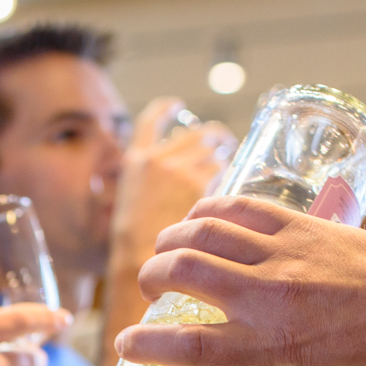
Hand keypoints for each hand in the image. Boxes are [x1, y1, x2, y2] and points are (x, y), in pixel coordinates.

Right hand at [111, 99, 235, 277]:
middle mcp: (158, 159)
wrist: (139, 260)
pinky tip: (233, 184)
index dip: (165, 109)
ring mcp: (179, 170)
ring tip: (231, 166)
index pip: (150, 121)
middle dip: (213, 137)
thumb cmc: (135, 243)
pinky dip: (228, 176)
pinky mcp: (199, 184)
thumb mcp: (132, 204)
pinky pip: (222, 171)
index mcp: (136, 160)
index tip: (176, 105)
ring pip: (214, 150)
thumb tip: (177, 183)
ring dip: (225, 156)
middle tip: (224, 144)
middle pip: (196, 133)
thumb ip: (151, 185)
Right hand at [113, 194, 365, 365]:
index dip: (146, 346)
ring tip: (167, 252)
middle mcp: (270, 298)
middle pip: (182, 273)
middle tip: (152, 290)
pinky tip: (199, 219)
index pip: (190, 347)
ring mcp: (284, 255)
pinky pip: (239, 207)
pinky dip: (208, 210)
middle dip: (151, 279)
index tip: (124, 347)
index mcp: (273, 350)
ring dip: (171, 240)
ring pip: (202, 231)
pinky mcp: (301, 226)